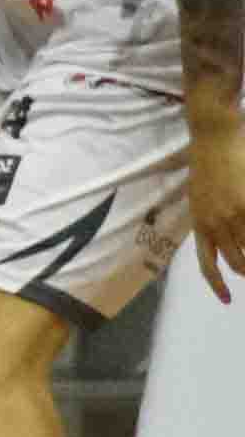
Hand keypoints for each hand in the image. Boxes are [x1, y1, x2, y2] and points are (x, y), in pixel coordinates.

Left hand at [191, 122, 244, 302]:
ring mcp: (234, 214)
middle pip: (237, 263)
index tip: (227, 301)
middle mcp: (214, 223)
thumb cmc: (207, 164)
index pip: (206, 264)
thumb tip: (222, 244)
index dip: (217, 285)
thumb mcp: (200, 198)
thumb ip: (209, 220)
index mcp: (199, 223)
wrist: (214, 136)